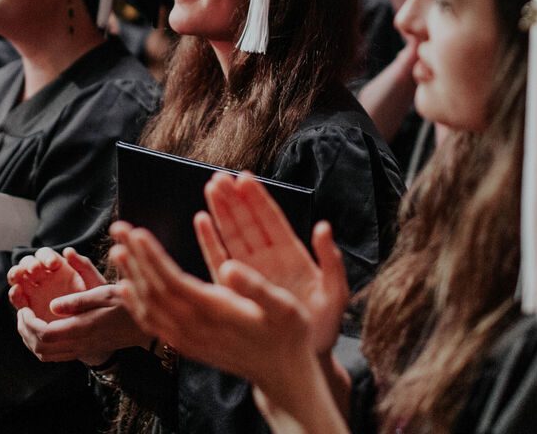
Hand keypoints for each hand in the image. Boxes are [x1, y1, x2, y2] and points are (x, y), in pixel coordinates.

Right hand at [8, 246, 105, 320]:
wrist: (93, 329)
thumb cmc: (97, 304)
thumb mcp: (95, 284)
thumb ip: (84, 267)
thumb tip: (68, 251)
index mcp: (58, 267)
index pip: (45, 255)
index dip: (45, 257)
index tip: (52, 264)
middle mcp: (43, 277)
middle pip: (27, 263)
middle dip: (29, 264)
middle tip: (35, 270)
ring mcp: (33, 292)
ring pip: (18, 278)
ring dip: (16, 275)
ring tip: (19, 278)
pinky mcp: (28, 308)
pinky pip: (17, 299)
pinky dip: (15, 294)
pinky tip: (17, 293)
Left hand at [12, 282, 148, 366]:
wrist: (143, 326)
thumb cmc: (126, 305)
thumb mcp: (104, 293)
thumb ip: (77, 300)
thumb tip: (52, 305)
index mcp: (82, 328)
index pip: (44, 334)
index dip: (28, 323)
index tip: (24, 306)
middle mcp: (79, 344)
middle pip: (40, 348)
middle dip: (24, 330)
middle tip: (22, 311)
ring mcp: (81, 350)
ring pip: (45, 355)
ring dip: (31, 339)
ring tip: (28, 320)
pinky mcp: (83, 351)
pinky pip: (55, 356)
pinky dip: (42, 345)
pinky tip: (43, 327)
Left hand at [112, 221, 323, 389]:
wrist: (283, 373)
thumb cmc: (287, 334)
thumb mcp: (284, 307)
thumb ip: (256, 287)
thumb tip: (230, 267)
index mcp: (217, 312)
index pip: (173, 281)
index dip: (152, 257)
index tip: (137, 232)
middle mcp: (196, 328)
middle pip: (153, 290)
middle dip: (135, 258)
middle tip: (119, 228)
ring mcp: (188, 340)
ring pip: (149, 307)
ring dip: (131, 277)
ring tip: (118, 250)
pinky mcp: (187, 345)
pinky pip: (153, 324)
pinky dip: (136, 304)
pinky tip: (127, 289)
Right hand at [200, 172, 348, 353]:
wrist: (306, 359)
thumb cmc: (324, 327)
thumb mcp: (335, 292)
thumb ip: (331, 259)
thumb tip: (323, 226)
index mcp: (292, 256)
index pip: (272, 220)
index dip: (258, 199)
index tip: (245, 178)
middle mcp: (268, 260)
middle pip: (248, 222)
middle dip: (234, 199)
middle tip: (220, 176)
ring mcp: (251, 273)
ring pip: (233, 236)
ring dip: (221, 212)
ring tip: (210, 187)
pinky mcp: (237, 289)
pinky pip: (219, 261)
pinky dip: (210, 241)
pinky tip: (201, 221)